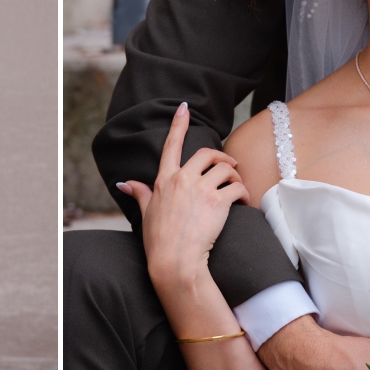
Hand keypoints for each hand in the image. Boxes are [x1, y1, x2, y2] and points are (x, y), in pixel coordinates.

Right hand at [117, 103, 246, 297]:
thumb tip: (125, 184)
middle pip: (207, 153)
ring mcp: (201, 189)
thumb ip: (140, 193)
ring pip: (225, 169)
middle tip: (230, 166)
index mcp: (164, 180)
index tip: (184, 108)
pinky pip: (237, 188)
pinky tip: (244, 202)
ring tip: (238, 188)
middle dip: (221, 156)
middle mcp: (182, 179)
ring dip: (235, 176)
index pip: (171, 145)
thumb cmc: (158, 241)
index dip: (178, 123)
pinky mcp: (218, 201)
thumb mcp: (145, 214)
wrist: (174, 261)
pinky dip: (244, 193)